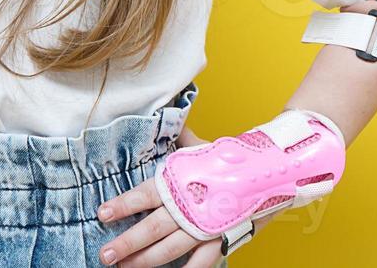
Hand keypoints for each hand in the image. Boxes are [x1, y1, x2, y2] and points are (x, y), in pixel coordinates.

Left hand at [95, 128, 280, 266]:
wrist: (274, 171)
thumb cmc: (236, 160)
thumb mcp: (208, 148)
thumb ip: (185, 141)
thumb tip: (173, 122)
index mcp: (183, 181)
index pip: (146, 194)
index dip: (123, 205)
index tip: (102, 214)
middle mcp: (191, 205)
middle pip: (152, 228)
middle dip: (126, 242)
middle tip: (105, 255)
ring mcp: (206, 226)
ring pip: (170, 249)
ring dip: (145, 260)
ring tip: (125, 267)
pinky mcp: (221, 239)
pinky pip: (201, 262)